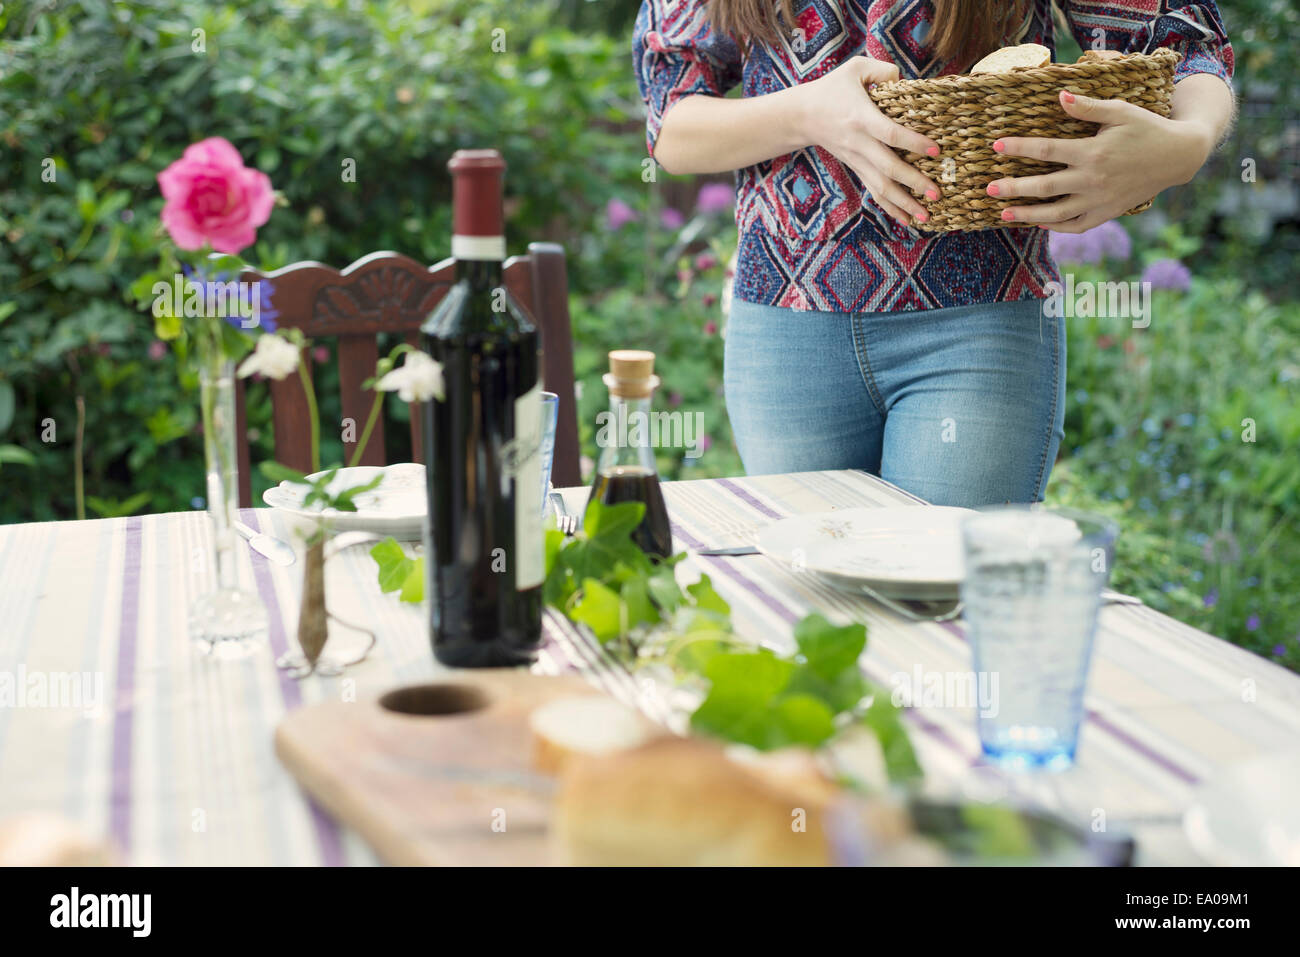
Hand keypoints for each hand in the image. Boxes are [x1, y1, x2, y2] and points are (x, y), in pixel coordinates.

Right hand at [796, 56, 941, 226]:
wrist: (803, 115)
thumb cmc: (833, 88)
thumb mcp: (856, 68)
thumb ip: (884, 70)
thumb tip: (907, 82)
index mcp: (861, 117)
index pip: (890, 134)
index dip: (914, 143)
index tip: (936, 150)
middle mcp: (859, 143)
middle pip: (888, 168)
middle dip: (913, 182)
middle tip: (937, 193)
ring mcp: (856, 159)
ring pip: (880, 186)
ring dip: (903, 203)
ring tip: (926, 217)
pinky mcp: (856, 168)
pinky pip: (873, 191)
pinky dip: (890, 207)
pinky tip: (906, 219)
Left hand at [988, 89, 1213, 232]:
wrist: (1178, 155)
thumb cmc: (1147, 127)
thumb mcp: (1120, 111)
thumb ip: (1088, 107)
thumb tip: (1060, 98)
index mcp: (1093, 152)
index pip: (1047, 151)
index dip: (1019, 148)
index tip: (996, 146)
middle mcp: (1093, 179)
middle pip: (1044, 187)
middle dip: (1014, 189)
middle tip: (988, 189)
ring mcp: (1099, 200)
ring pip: (1056, 213)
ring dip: (1028, 214)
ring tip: (1004, 213)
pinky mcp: (1107, 212)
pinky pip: (1076, 225)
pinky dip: (1055, 227)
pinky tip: (1036, 223)